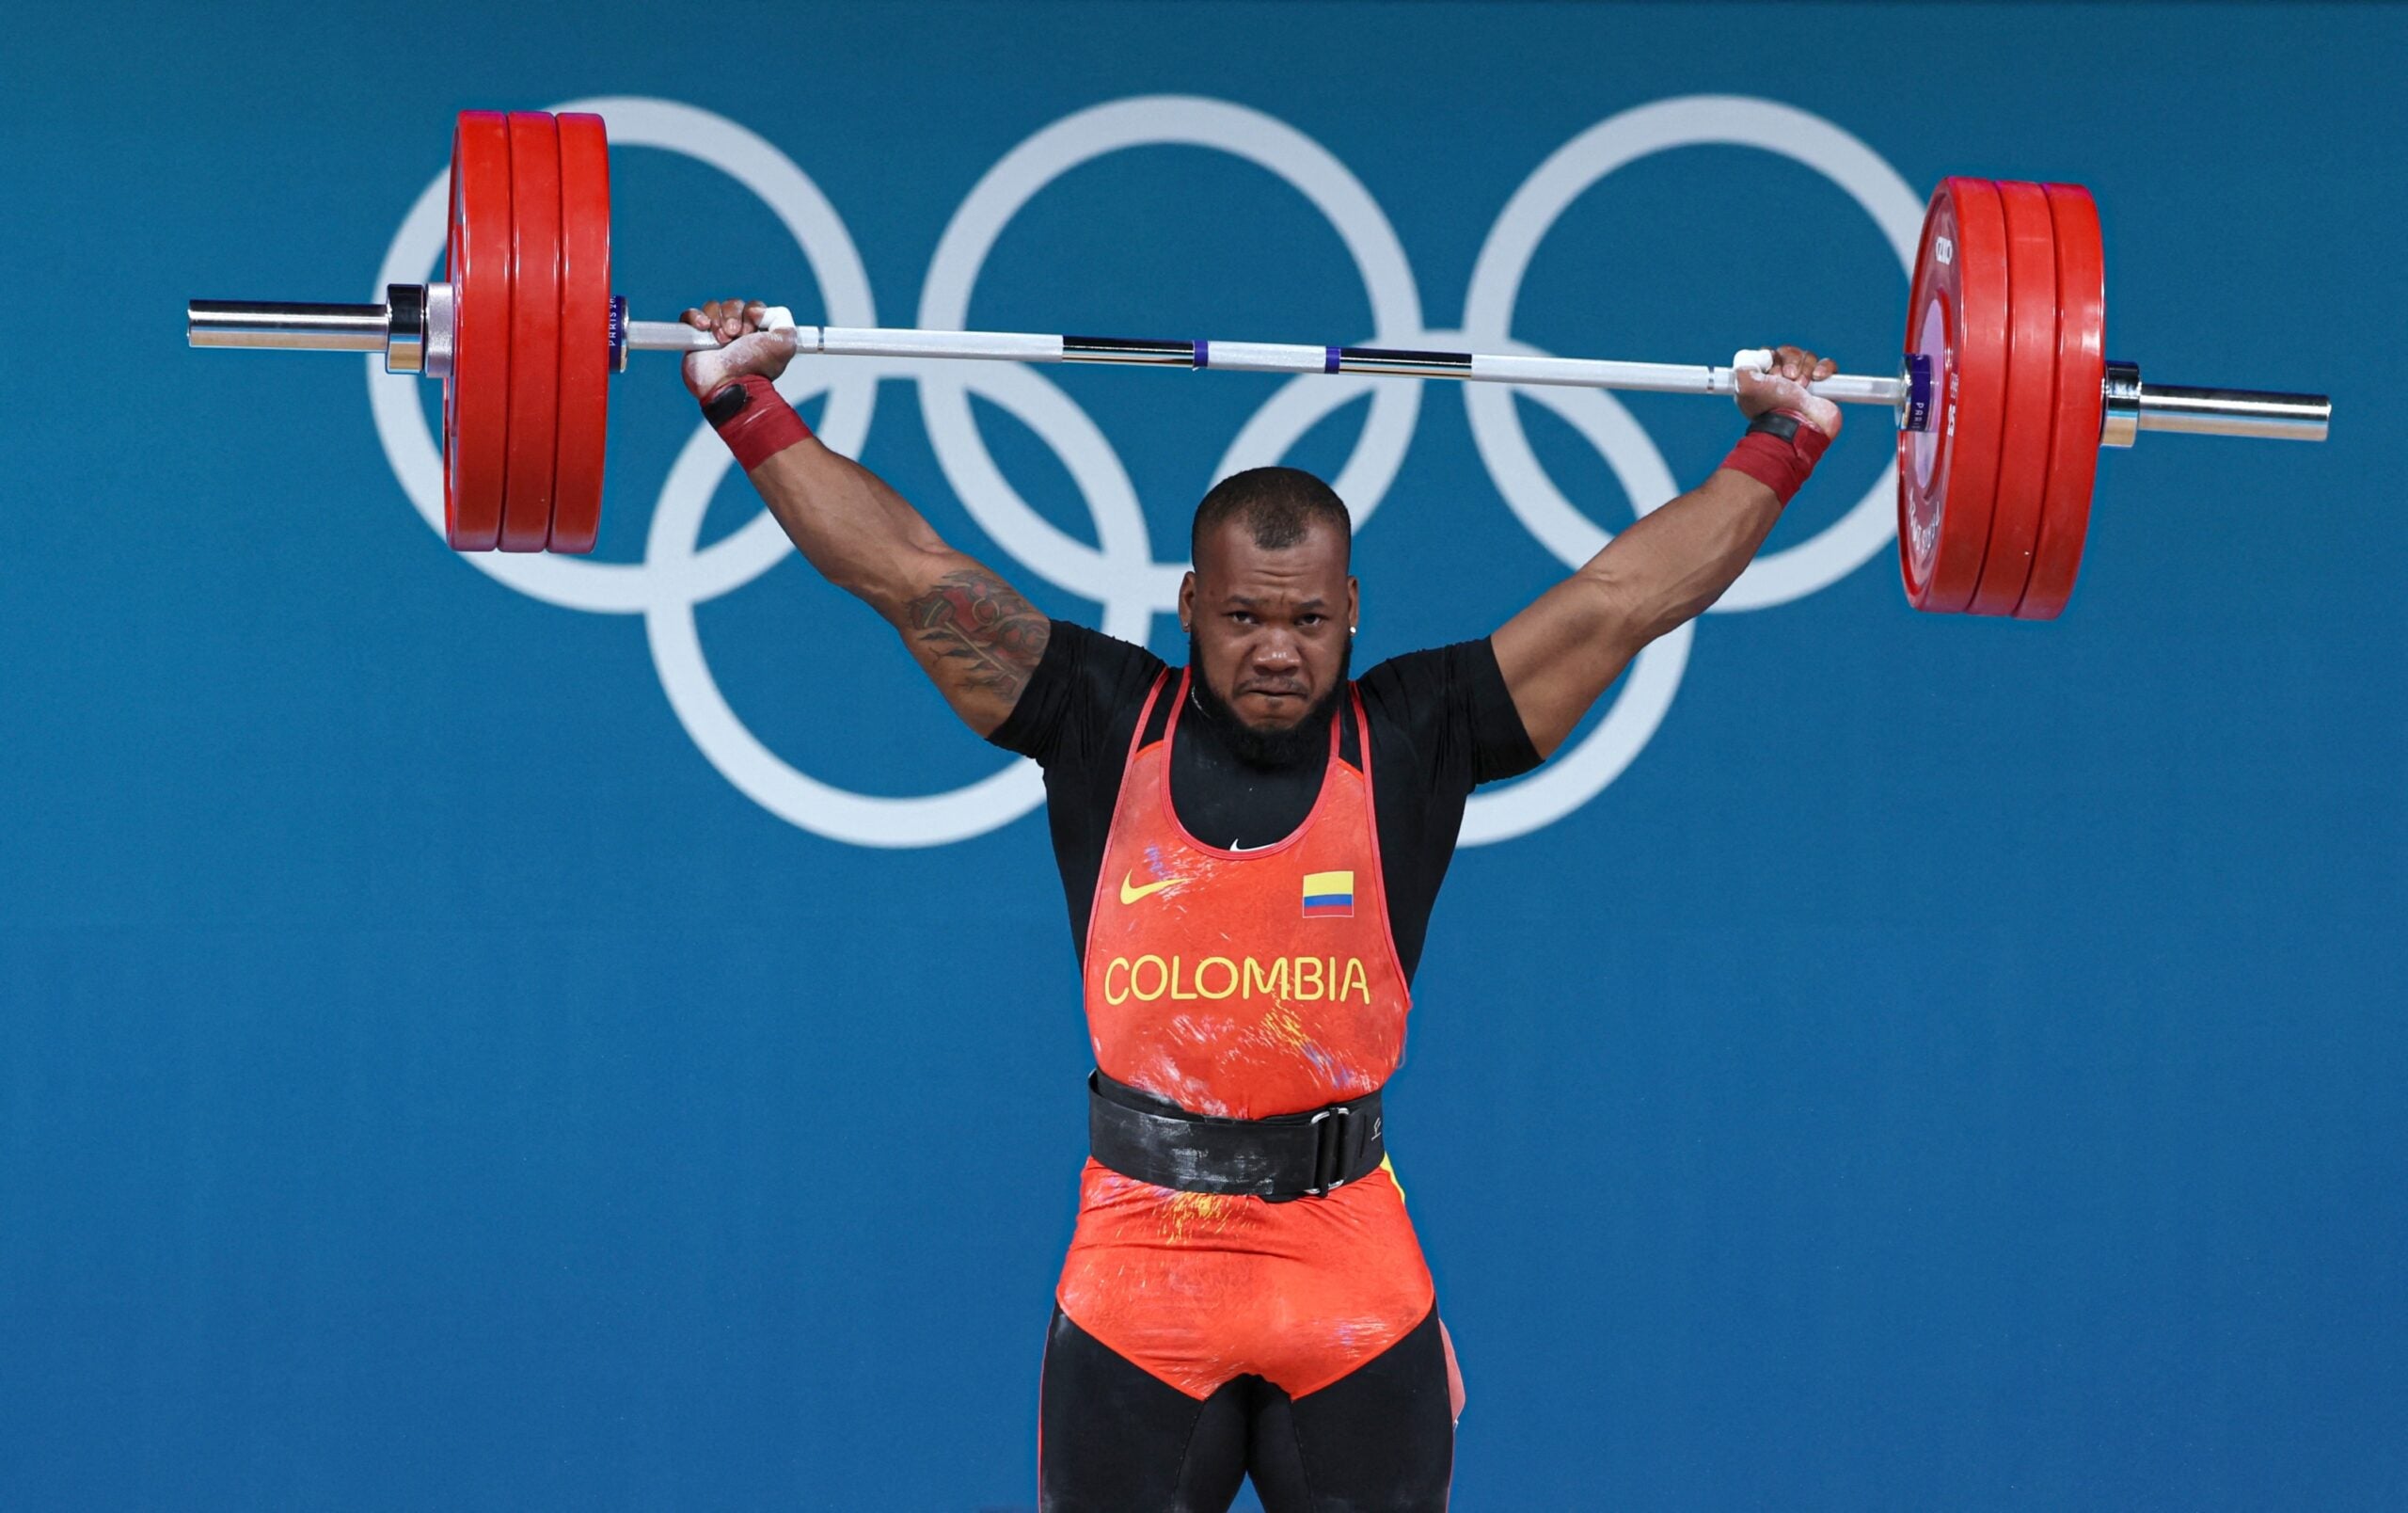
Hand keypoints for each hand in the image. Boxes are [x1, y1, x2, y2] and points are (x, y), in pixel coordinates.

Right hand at [679, 298, 797, 399]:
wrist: (729, 384)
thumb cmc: (755, 368)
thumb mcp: (785, 343)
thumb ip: (782, 319)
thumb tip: (756, 311)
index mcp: (757, 334)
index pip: (753, 307)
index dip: (752, 313)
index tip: (752, 331)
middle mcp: (736, 333)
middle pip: (733, 304)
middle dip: (734, 317)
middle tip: (735, 336)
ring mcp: (714, 335)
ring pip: (713, 307)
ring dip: (718, 320)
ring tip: (722, 340)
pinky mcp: (694, 339)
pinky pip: (689, 315)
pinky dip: (695, 317)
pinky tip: (703, 328)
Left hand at [1733, 343, 1841, 438]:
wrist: (1799, 425)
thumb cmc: (1773, 407)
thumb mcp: (1745, 383)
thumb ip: (1743, 362)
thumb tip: (1762, 355)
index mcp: (1761, 383)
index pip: (1768, 355)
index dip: (1771, 358)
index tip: (1771, 374)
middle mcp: (1781, 383)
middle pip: (1788, 353)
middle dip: (1789, 362)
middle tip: (1788, 379)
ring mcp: (1803, 385)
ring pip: (1807, 357)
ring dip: (1805, 368)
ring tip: (1801, 385)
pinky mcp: (1823, 388)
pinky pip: (1827, 365)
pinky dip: (1824, 368)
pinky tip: (1817, 378)